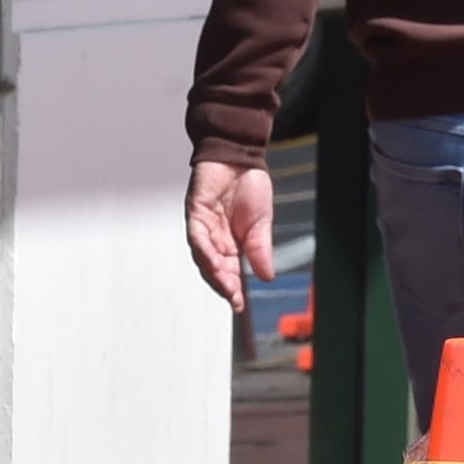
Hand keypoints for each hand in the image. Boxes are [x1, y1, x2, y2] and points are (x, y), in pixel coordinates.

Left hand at [184, 160, 277, 310]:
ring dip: (214, 273)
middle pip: (213, 269)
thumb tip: (267, 277)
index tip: (239, 306)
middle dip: (224, 285)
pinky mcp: (195, 212)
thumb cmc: (249, 186)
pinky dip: (205, 251)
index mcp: (230, 242)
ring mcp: (202, 226)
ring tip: (226, 287)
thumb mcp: (261, 225)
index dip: (233, 289)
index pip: (229, 271)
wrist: (242, 157)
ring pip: (203, 256)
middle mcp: (213, 237)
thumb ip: (260, 251)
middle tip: (233, 299)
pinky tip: (215, 262)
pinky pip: (197, 236)